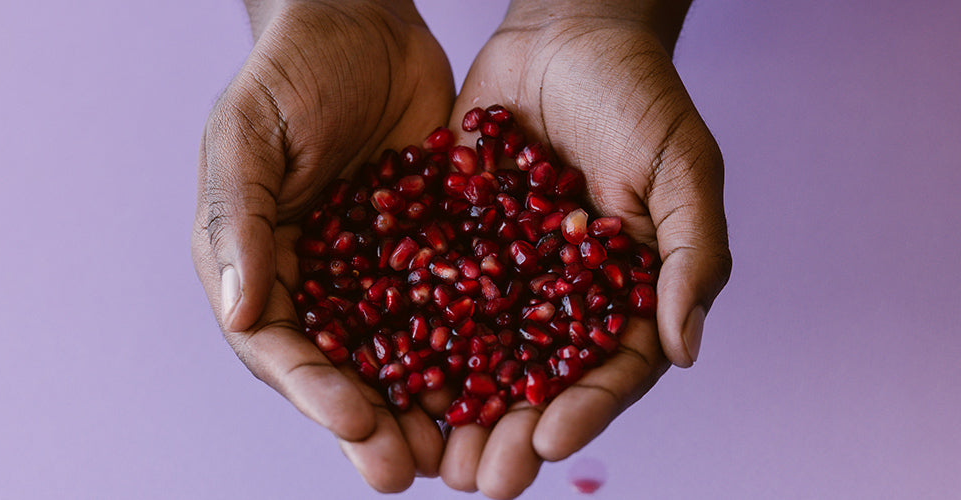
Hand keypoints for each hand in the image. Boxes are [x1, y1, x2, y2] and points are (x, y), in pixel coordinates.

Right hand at [190, 0, 453, 491]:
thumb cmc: (292, 70)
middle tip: (409, 469)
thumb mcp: (249, 134)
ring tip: (459, 452)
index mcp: (260, 265)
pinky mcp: (432, 251)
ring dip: (427, 406)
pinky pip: (452, 309)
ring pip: (401, 355)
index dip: (314, 390)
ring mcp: (377, 272)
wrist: (363, 21)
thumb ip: (239, 220)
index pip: (279, 345)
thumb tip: (237, 315)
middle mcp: (318, 282)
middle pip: (342, 368)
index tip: (356, 423)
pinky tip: (501, 384)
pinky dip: (472, 350)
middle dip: (373, 423)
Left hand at [438, 3, 731, 496]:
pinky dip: (410, 340)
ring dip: (456, 408)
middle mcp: (562, 297)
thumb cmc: (639, 96)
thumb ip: (693, 255)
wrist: (567, 35)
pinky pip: (431, 299)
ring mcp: (507, 276)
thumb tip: (685, 349)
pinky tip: (385, 376)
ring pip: (479, 356)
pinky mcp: (456, 246)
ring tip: (431, 452)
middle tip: (481, 477)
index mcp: (625, 293)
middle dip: (512, 432)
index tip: (549, 442)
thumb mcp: (683, 168)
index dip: (586, 408)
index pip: (611, 368)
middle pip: (539, 381)